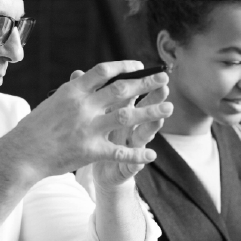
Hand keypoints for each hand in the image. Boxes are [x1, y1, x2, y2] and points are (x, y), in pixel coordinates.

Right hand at [7, 61, 170, 181]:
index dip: (125, 66)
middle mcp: (83, 106)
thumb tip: (81, 76)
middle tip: (165, 78)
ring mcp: (88, 128)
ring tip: (169, 108)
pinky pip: (119, 152)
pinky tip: (151, 155)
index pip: (104, 71)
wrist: (21, 153)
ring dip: (151, 112)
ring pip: (127, 117)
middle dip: (147, 83)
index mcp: (73, 91)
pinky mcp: (90, 150)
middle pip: (122, 89)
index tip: (140, 65)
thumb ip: (72, 90)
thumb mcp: (52, 102)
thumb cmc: (33, 128)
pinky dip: (137, 154)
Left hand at [91, 72, 170, 188]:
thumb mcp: (91, 117)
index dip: (135, 82)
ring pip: (143, 132)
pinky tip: (150, 156)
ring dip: (154, 124)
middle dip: (152, 97)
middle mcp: (128, 127)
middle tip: (164, 86)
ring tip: (164, 114)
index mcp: (118, 113)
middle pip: (141, 109)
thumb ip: (89, 97)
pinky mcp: (126, 165)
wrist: (97, 172)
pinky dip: (139, 159)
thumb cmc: (92, 138)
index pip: (129, 94)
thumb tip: (77, 73)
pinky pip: (132, 162)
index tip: (143, 68)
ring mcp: (128, 146)